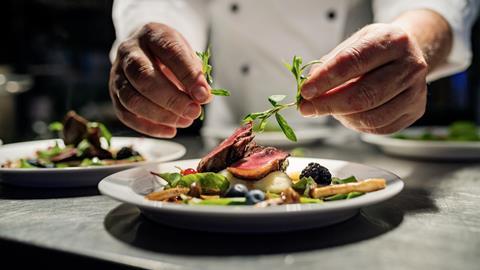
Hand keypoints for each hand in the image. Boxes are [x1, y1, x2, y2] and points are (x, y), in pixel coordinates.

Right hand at [109, 23, 210, 137]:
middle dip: (172, 99)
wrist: (146, 51)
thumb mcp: (186, 55)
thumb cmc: (171, 55)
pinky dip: (149, 127)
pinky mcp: (114, 94)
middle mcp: (129, 51)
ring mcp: (117, 73)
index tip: (204, 95)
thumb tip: (202, 97)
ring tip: (185, 121)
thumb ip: (194, 73)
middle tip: (194, 112)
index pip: (169, 52)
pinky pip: (126, 115)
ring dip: (161, 115)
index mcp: (152, 34)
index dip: (188, 75)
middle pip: (144, 78)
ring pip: (132, 99)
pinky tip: (170, 130)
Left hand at [299, 23, 427, 133]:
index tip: (305, 91)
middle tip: (306, 108)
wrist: (409, 53)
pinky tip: (346, 114)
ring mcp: (416, 91)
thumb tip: (309, 87)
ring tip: (327, 108)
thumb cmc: (376, 49)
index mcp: (393, 40)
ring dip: (341, 116)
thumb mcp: (354, 43)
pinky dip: (356, 125)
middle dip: (328, 104)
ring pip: (371, 116)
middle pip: (363, 95)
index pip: (352, 62)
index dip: (326, 79)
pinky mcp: (415, 110)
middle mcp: (410, 65)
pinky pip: (378, 128)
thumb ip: (331, 63)